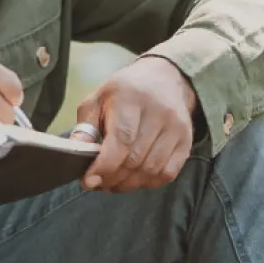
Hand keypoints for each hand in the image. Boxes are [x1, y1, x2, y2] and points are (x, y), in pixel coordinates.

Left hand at [71, 56, 196, 192]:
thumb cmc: (124, 91)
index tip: (88, 181)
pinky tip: (134, 178)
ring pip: (151, 169)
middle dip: (113, 177)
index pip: (121, 139)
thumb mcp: (98, 99)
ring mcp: (176, 127)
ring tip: (113, 182)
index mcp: (131, 97)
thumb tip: (77, 154)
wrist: (163, 78)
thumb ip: (86, 126)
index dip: (105, 165)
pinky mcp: (187, 141)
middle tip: (98, 183)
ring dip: (129, 183)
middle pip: (135, 159)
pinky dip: (148, 182)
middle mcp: (158, 112)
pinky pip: (168, 173)